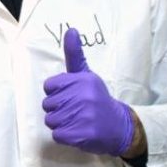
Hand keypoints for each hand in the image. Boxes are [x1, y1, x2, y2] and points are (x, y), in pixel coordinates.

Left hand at [42, 28, 134, 156]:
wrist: (119, 126)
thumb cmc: (97, 99)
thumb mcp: (87, 75)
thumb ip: (74, 55)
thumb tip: (70, 30)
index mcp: (82, 80)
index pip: (48, 86)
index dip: (56, 94)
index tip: (70, 96)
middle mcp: (83, 96)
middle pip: (47, 104)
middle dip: (58, 110)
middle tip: (76, 111)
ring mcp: (83, 116)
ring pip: (50, 120)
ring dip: (60, 124)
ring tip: (77, 121)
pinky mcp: (82, 134)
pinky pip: (57, 135)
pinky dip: (64, 136)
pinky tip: (78, 132)